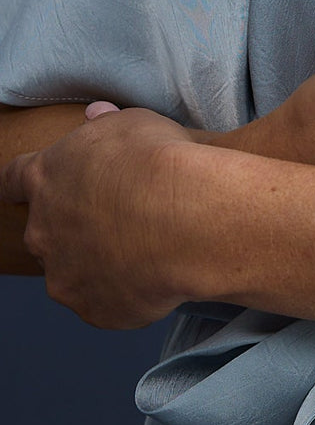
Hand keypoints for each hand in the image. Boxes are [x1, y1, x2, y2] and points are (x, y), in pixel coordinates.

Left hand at [0, 107, 208, 327]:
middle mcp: (43, 231)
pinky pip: (107, 302)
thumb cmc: (160, 162)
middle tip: (121, 217)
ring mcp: (65, 275)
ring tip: (149, 249)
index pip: (13, 179)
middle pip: (45, 232)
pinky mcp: (94, 310)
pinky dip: (127, 291)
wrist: (187, 218)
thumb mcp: (134, 123)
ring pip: (74, 270)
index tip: (36, 186)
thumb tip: (96, 115)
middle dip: (75, 227)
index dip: (24, 183)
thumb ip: (107, 125)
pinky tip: (159, 274)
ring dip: (101, 262)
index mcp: (46, 178)